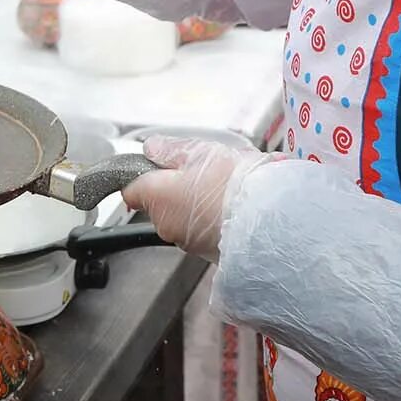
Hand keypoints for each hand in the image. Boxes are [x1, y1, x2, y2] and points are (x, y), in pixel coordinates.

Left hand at [120, 133, 266, 258]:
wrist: (270, 219)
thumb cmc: (234, 184)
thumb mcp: (200, 152)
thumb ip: (170, 150)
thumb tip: (151, 148)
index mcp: (157, 197)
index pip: (131, 189)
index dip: (140, 176)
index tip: (154, 166)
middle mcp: (166, 224)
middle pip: (158, 203)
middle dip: (174, 187)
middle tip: (200, 171)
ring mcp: (186, 241)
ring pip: (181, 216)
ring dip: (194, 203)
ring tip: (222, 187)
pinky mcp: (207, 252)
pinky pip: (201, 230)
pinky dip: (209, 218)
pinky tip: (230, 206)